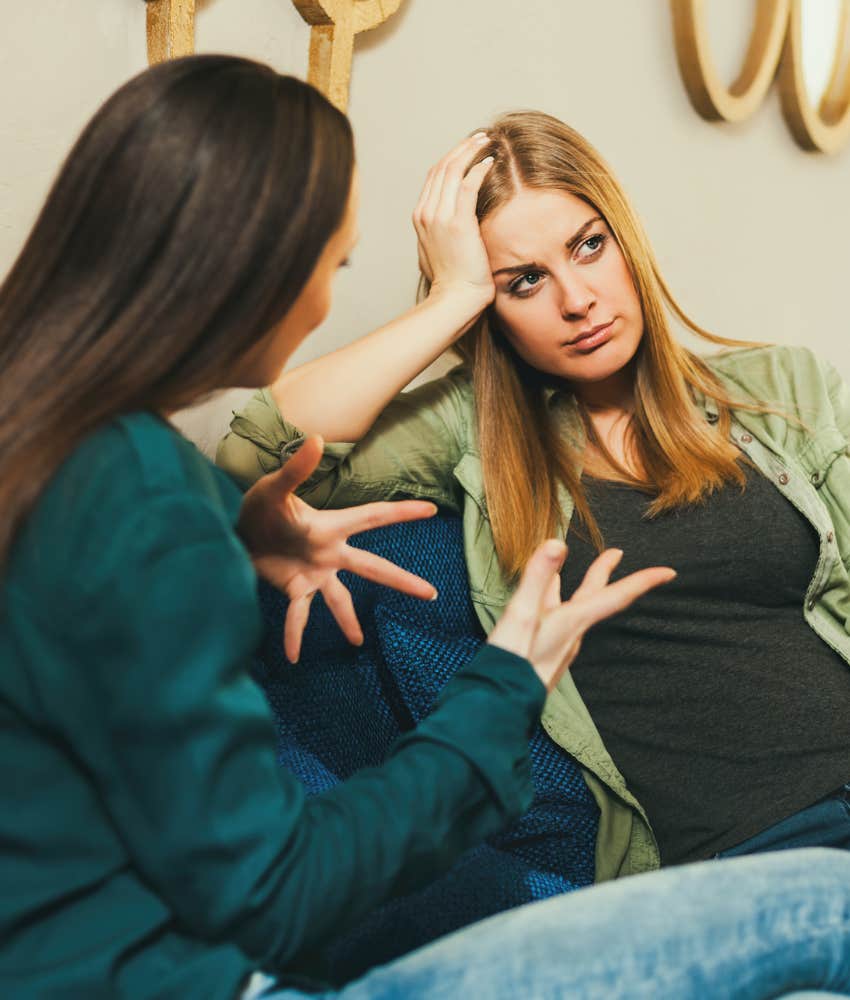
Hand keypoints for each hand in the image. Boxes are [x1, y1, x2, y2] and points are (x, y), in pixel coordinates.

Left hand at [238, 436, 438, 662]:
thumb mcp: (274, 487)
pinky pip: (299, 616)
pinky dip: (296, 635)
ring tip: (358, 643)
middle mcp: (330, 552)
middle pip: (373, 567)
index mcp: (331, 527)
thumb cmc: (257, 505)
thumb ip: (296, 468)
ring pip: (341, 599)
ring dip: (349, 621)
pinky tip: (293, 658)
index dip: (401, 513)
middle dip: (401, 580)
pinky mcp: (295, 588)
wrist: (232, 530)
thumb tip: (316, 438)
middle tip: (431, 594)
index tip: (430, 509)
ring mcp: (315, 573)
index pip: (373, 517)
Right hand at [413, 133, 495, 312]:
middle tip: (480, 137)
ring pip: (452, 170)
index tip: (469, 150)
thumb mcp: (439, 252)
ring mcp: (438, 216)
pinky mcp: (457, 222)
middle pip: (441, 168)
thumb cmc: (452, 283)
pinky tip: (490, 161)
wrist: (454, 300)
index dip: (451, 158)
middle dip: (461, 148)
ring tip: (487, 141)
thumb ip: (442, 233)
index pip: (434, 177)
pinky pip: (467, 184)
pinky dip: (478, 168)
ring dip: (471, 151)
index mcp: (420, 218)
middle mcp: (425, 213)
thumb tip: (452, 226)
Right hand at [488, 540, 675, 691]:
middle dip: (605, 573)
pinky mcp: (544, 653)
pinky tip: (543, 601)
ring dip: (577, 586)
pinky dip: (552, 600)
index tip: (669, 573)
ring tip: (566, 568)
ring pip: (572, 607)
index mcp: (572, 623)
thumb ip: (537, 579)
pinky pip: (555, 619)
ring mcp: (558, 646)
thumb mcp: (521, 616)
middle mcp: (571, 634)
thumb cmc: (510, 666)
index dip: (643, 581)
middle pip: (595, 598)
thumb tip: (556, 543)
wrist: (498, 709)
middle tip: (618, 553)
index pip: (615, 596)